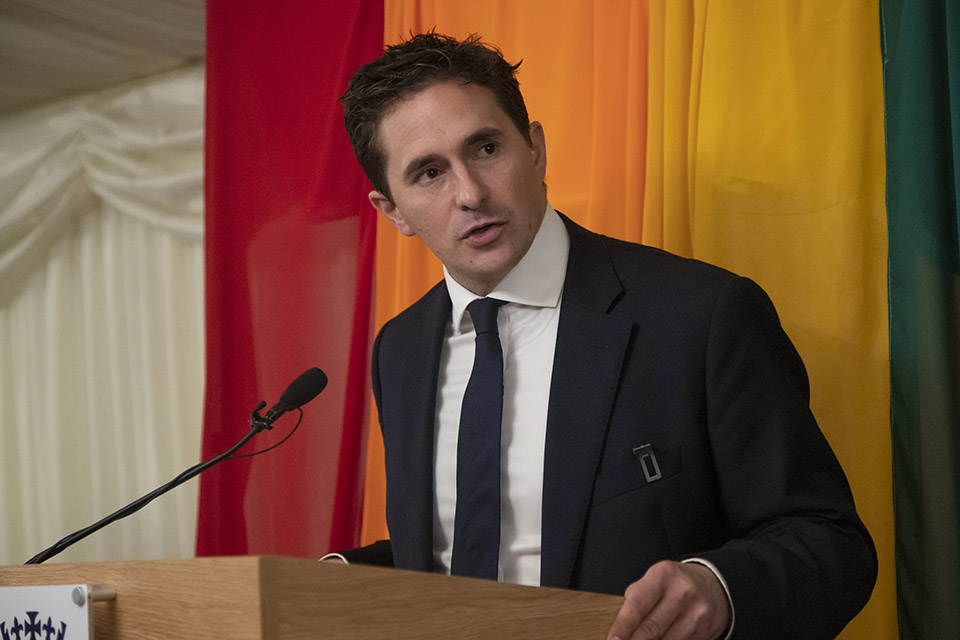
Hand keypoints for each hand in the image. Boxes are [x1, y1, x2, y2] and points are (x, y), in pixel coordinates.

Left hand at [606, 560, 729, 639]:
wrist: (711, 586)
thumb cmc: (674, 584)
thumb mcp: (654, 579)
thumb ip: (636, 597)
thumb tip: (617, 624)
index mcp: (662, 575)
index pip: (638, 604)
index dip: (623, 625)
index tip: (613, 639)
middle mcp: (682, 592)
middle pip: (652, 627)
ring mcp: (696, 613)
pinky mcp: (704, 630)